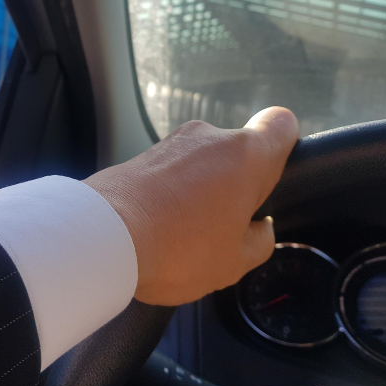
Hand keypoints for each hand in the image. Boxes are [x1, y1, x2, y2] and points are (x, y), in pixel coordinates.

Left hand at [83, 107, 298, 305]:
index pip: (281, 124)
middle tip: (220, 227)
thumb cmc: (180, 248)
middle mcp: (209, 136)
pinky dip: (168, 193)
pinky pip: (168, 172)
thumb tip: (258, 228)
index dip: (282, 148)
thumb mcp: (235, 262)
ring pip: (200, 163)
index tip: (267, 183)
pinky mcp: (138, 154)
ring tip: (180, 234)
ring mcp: (170, 142)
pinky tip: (155, 226)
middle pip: (236, 153)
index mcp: (246, 154)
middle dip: (233, 186)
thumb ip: (258, 241)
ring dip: (198, 191)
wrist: (102, 238)